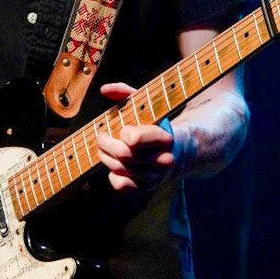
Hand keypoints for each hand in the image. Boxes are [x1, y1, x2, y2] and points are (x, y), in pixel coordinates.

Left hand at [96, 81, 181, 195]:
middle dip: (105, 144)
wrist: (178, 153)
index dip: (123, 133)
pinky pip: (120, 185)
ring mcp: (156, 178)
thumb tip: (104, 89)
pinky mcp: (147, 189)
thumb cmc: (156, 125)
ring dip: (105, 156)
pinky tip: (115, 165)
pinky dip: (112, 174)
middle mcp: (164, 161)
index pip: (134, 139)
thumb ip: (126, 92)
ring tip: (104, 148)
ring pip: (118, 168)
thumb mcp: (147, 105)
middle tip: (101, 136)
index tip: (121, 129)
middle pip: (122, 154)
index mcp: (166, 138)